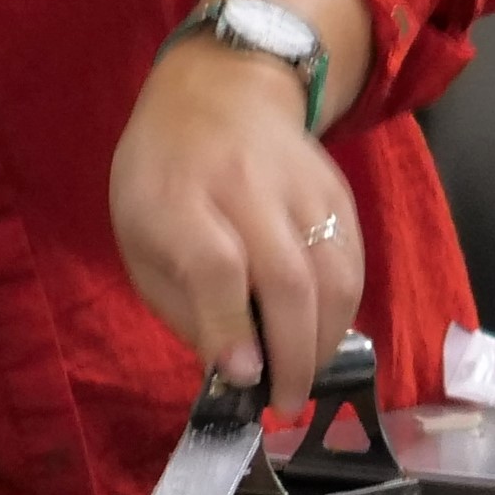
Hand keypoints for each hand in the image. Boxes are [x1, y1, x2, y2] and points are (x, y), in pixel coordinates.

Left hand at [112, 34, 361, 408]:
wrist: (218, 92)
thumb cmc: (163, 178)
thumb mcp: (138, 237)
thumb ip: (182, 303)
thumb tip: (232, 368)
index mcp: (177, 198)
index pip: (215, 264)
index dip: (230, 325)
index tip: (242, 377)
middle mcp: (244, 188)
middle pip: (288, 276)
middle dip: (293, 353)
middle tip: (285, 402)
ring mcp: (300, 187)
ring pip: (335, 273)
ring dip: (327, 340)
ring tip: (305, 378)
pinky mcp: (340, 192)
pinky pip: (355, 262)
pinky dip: (346, 311)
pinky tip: (322, 336)